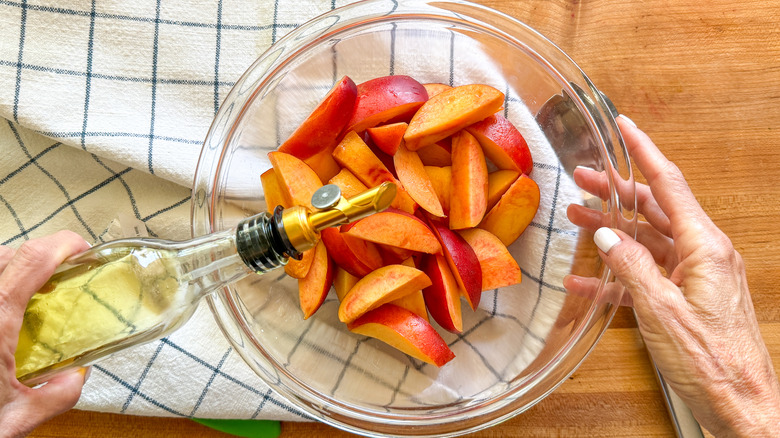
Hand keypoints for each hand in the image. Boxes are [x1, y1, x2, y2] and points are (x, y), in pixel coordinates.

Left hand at [0, 231, 89, 437]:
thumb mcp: (14, 421)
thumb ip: (55, 396)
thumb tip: (74, 379)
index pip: (34, 258)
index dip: (63, 244)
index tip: (83, 251)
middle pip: (8, 252)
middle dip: (37, 255)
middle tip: (57, 275)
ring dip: (9, 268)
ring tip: (25, 292)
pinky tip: (0, 313)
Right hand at [571, 116, 779, 435]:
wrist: (740, 404)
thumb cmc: (712, 362)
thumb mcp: (661, 311)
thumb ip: (631, 268)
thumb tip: (606, 237)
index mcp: (705, 246)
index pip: (669, 184)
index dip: (643, 151)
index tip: (624, 126)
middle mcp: (703, 254)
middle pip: (653, 209)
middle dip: (617, 191)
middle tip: (584, 178)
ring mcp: (695, 275)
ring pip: (646, 240)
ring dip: (611, 230)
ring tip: (577, 218)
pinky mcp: (685, 297)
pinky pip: (645, 275)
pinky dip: (615, 274)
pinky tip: (585, 277)